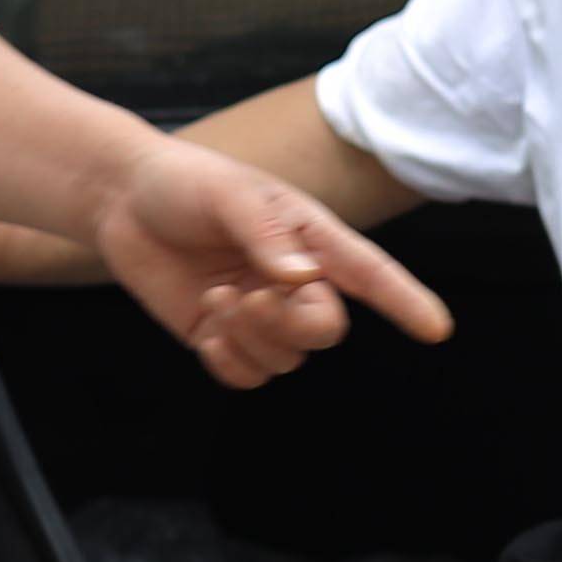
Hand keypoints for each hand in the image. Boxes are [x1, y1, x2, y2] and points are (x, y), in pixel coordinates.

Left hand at [85, 137, 450, 390]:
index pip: (369, 274)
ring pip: (286, 359)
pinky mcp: (225, 338)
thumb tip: (300, 278)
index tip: (436, 329)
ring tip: (216, 296)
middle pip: (325, 330)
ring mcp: (262, 314)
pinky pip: (248, 377)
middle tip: (248, 297)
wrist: (124, 200)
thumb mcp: (228, 194)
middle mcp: (296, 281)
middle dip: (291, 325)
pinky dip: (229, 363)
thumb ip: (265, 233)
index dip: (405, 301)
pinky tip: (208, 329)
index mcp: (312, 239)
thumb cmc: (185, 184)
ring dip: (250, 338)